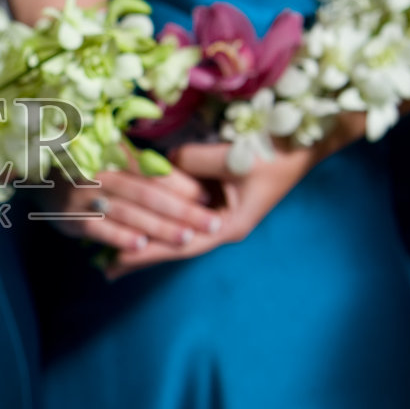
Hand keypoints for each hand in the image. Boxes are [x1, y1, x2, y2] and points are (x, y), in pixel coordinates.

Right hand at [48, 167, 220, 253]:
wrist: (36, 176)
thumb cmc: (86, 166)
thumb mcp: (109, 153)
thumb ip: (142, 164)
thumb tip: (191, 181)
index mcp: (112, 152)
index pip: (153, 170)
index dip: (181, 183)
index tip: (207, 196)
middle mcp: (99, 172)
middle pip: (147, 194)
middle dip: (183, 210)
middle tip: (212, 222)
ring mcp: (84, 196)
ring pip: (128, 213)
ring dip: (159, 227)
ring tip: (187, 238)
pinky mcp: (71, 218)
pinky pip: (100, 229)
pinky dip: (121, 237)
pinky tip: (143, 246)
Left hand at [105, 140, 320, 277]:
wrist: (303, 142)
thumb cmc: (274, 152)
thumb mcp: (233, 158)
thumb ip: (193, 162)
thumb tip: (164, 163)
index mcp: (229, 225)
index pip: (179, 245)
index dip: (147, 253)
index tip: (116, 262)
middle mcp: (222, 224)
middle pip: (174, 243)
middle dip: (142, 252)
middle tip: (106, 267)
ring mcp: (220, 211)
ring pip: (177, 227)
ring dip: (149, 234)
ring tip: (115, 244)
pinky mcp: (219, 195)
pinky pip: (184, 208)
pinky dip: (162, 213)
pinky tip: (142, 216)